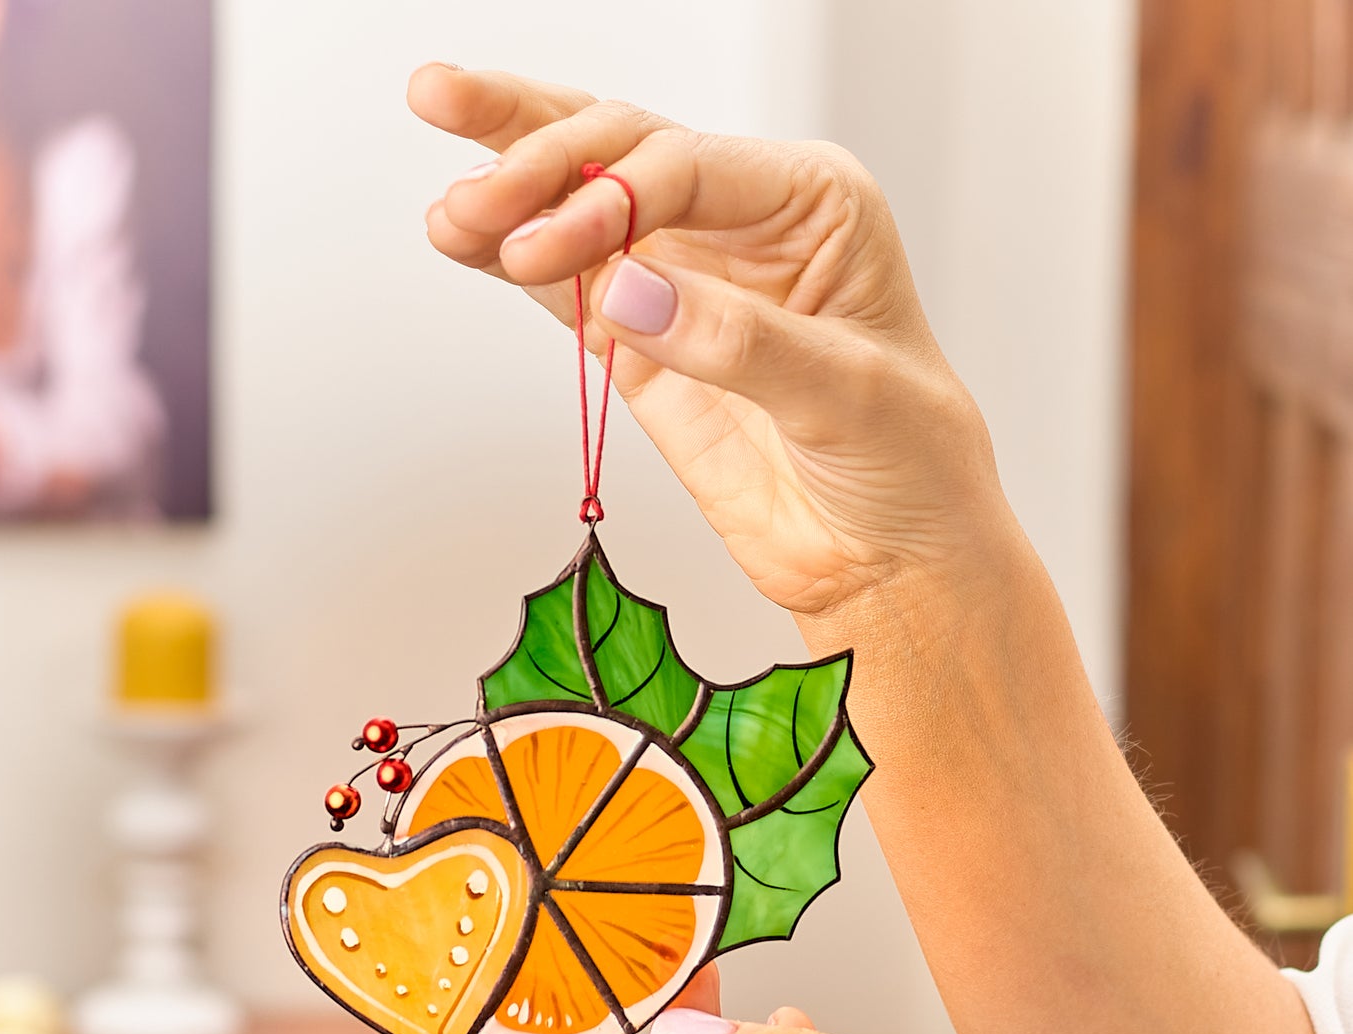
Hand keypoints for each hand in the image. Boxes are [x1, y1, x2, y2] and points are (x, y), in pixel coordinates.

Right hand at [409, 65, 1011, 614]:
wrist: (886, 559)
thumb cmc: (908, 463)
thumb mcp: (848, 396)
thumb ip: (739, 341)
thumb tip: (628, 289)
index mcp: (812, 203)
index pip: (688, 165)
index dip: (607, 197)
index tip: (548, 247)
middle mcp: (742, 226)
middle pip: (621, 151)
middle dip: (534, 154)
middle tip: (473, 190)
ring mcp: (685, 285)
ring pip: (581, 209)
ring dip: (509, 198)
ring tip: (449, 211)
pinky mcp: (644, 348)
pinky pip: (569, 288)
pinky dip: (513, 266)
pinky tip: (463, 241)